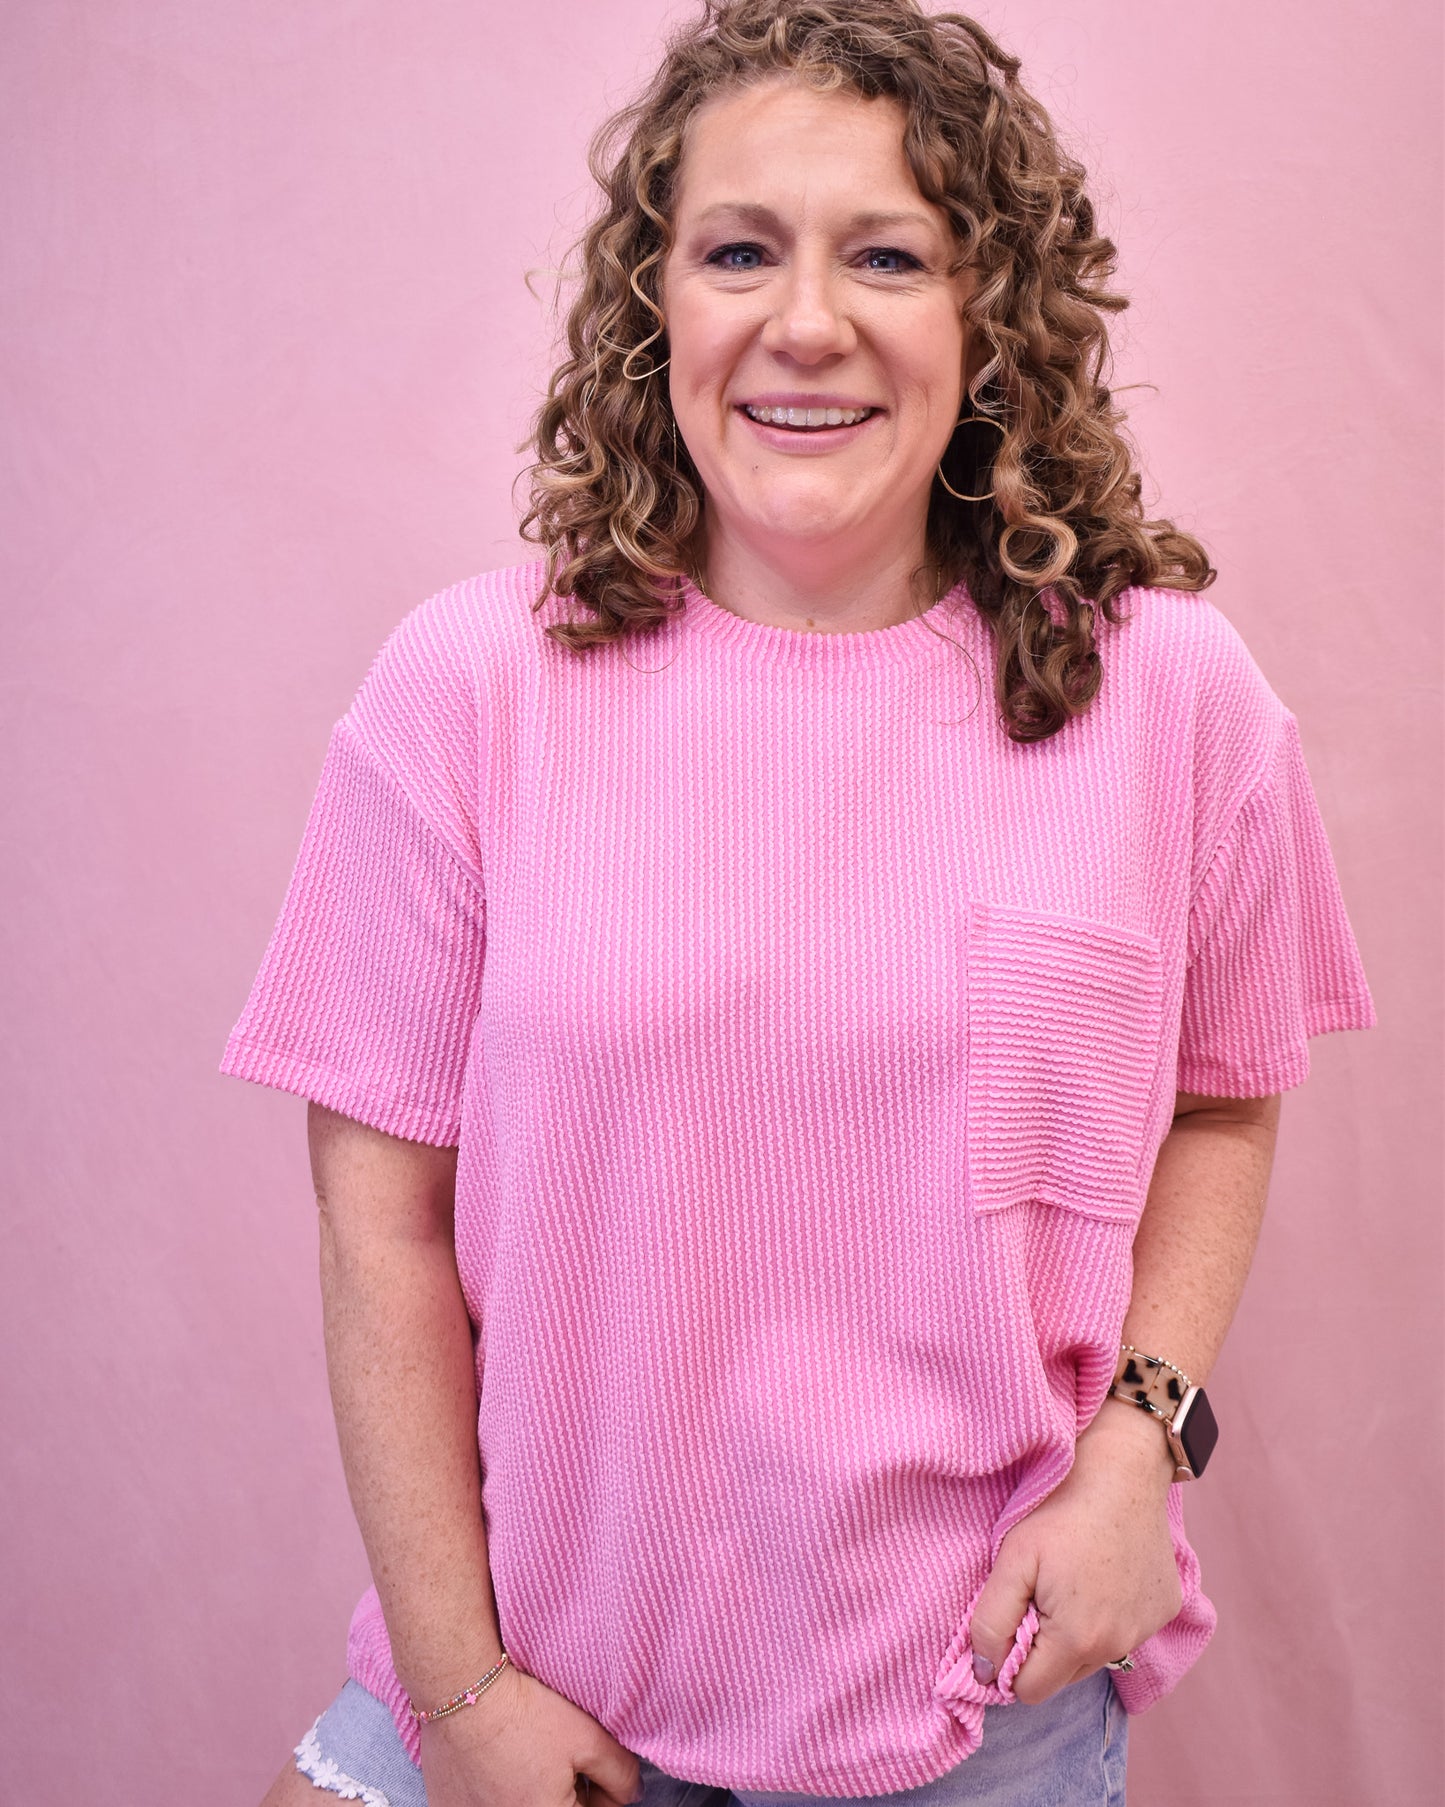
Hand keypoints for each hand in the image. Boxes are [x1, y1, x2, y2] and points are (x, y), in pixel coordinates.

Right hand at [419, 1662, 643, 1806]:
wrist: (463, 1688)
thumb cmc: (525, 1712)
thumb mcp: (590, 1738)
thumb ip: (621, 1774)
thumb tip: (630, 1795)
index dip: (597, 1792)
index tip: (590, 1767)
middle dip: (565, 1793)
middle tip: (555, 1755)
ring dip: (529, 1791)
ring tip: (526, 1754)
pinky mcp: (447, 1806)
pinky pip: (484, 1802)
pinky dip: (494, 1788)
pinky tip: (496, 1758)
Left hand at [969, 1399, 1183, 1704]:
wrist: (1123, 1469)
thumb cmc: (1060, 1508)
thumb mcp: (1011, 1559)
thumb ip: (990, 1621)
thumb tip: (984, 1671)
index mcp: (1078, 1640)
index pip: (1029, 1692)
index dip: (1008, 1663)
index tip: (1009, 1622)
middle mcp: (1120, 1646)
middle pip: (1063, 1676)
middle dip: (1043, 1647)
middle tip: (1039, 1592)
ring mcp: (1148, 1629)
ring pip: (1095, 1655)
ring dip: (1077, 1632)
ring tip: (1071, 1578)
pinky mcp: (1165, 1609)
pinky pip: (1126, 1630)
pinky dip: (1110, 1613)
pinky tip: (1102, 1571)